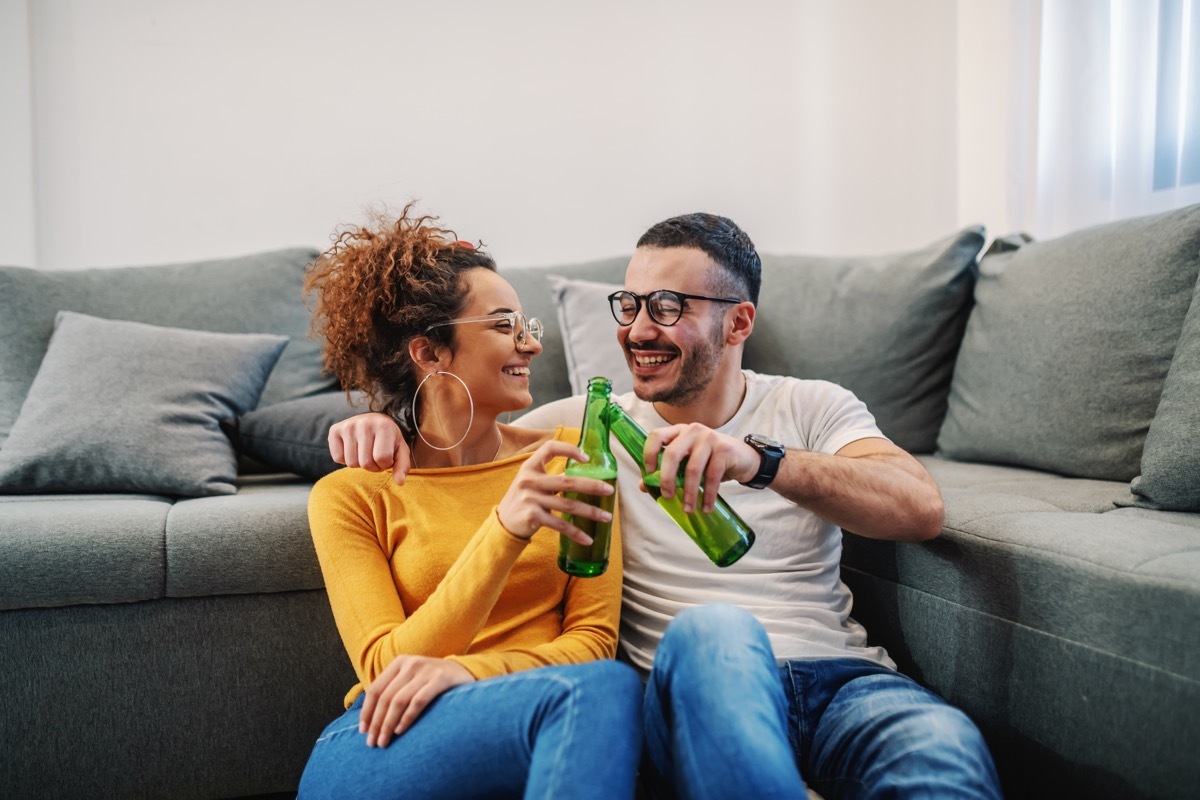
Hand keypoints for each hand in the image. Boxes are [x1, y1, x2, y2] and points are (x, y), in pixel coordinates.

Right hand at [328, 412, 409, 483]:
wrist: (373, 420)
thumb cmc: (388, 439)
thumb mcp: (400, 450)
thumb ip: (402, 466)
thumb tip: (399, 482)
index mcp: (384, 426)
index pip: (382, 458)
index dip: (385, 464)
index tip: (386, 457)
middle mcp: (364, 424)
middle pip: (365, 463)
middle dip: (372, 466)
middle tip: (374, 455)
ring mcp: (348, 426)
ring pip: (351, 463)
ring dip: (359, 463)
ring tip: (364, 452)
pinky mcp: (334, 430)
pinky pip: (338, 458)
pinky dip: (345, 459)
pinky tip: (352, 449)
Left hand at [359, 655, 473, 746]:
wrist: (463, 672)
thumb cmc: (431, 682)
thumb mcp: (411, 679)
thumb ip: (393, 690)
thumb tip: (369, 719)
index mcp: (399, 662)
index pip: (375, 689)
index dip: (367, 712)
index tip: (363, 732)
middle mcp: (411, 663)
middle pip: (385, 697)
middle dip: (376, 723)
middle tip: (373, 743)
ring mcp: (426, 670)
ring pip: (399, 701)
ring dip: (388, 724)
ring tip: (385, 741)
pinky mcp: (441, 679)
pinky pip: (418, 701)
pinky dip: (407, 718)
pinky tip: (400, 731)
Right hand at [497, 439, 614, 543]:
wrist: (503, 523)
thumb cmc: (523, 500)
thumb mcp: (532, 483)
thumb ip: (552, 478)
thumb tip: (583, 476)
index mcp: (530, 467)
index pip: (549, 448)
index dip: (569, 450)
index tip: (587, 457)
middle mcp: (529, 480)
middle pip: (567, 482)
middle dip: (591, 486)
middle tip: (609, 490)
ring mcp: (531, 499)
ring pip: (568, 505)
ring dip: (590, 512)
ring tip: (606, 517)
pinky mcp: (533, 517)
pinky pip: (560, 525)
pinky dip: (575, 533)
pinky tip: (588, 539)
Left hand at [645, 423, 759, 512]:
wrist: (744, 458)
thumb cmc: (711, 460)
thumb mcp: (688, 463)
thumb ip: (668, 470)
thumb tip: (643, 486)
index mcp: (679, 431)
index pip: (657, 436)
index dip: (649, 453)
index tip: (649, 473)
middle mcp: (692, 430)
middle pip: (672, 454)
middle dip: (667, 479)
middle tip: (667, 496)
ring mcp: (709, 438)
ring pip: (692, 468)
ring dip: (689, 493)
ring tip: (688, 509)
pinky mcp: (724, 449)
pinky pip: (712, 476)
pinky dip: (708, 495)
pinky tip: (706, 507)